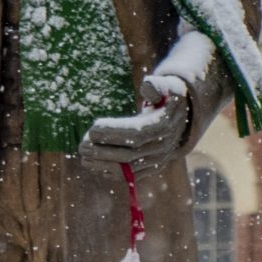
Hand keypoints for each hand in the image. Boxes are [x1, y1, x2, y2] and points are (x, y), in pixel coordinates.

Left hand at [78, 78, 192, 173]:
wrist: (180, 118)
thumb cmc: (166, 98)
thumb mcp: (165, 86)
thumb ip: (156, 85)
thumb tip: (147, 87)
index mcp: (165, 125)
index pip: (137, 132)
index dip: (114, 132)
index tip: (92, 129)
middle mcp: (163, 146)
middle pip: (130, 154)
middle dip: (103, 151)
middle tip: (82, 146)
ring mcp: (158, 160)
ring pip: (129, 169)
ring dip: (103, 165)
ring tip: (84, 158)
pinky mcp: (152, 168)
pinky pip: (131, 176)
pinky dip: (112, 173)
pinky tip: (95, 166)